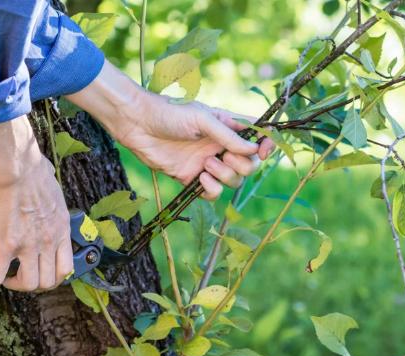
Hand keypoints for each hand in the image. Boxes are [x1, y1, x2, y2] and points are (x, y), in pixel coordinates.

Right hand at [0, 118, 73, 291]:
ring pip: (27, 284)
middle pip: (47, 281)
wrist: (17, 169)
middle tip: (20, 275)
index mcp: (61, 230)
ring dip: (15, 284)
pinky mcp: (7, 245)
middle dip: (33, 284)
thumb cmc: (34, 171)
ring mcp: (28, 246)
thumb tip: (47, 176)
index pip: (66, 269)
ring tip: (5, 277)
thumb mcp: (54, 190)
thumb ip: (51, 197)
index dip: (53, 278)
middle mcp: (49, 243)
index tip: (42, 273)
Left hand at [66, 61, 273, 199]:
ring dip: (225, 176)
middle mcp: (221, 146)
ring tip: (206, 165)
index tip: (263, 152)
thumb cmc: (170, 113)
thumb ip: (229, 135)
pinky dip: (211, 189)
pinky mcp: (191, 178)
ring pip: (233, 181)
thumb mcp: (203, 119)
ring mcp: (207, 163)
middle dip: (242, 165)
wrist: (138, 124)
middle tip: (223, 156)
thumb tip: (254, 150)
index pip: (258, 138)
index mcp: (228, 126)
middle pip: (249, 165)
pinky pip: (212, 193)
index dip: (266, 146)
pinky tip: (200, 178)